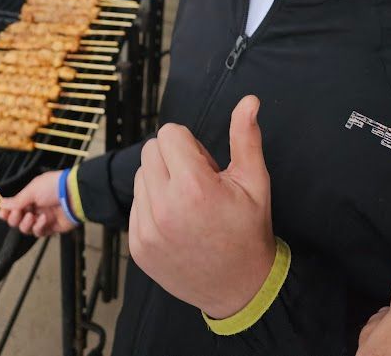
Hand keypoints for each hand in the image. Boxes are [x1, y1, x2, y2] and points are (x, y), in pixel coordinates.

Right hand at [0, 170, 77, 236]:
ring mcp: (42, 218)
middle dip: (14, 218)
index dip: (6, 212)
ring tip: (32, 216)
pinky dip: (38, 226)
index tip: (4, 213)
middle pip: (16, 220)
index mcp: (30, 196)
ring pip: (25, 228)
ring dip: (26, 223)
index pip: (13, 207)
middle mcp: (34, 207)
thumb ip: (17, 200)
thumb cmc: (55, 187)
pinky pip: (38, 232)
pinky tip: (44, 219)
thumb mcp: (33, 190)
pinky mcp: (50, 228)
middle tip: (19, 213)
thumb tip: (2, 203)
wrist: (74, 195)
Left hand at [129, 95, 275, 318]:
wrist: (241, 290)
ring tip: (187, 204)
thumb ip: (246, 137)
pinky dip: (152, 206)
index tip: (206, 165)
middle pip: (151, 150)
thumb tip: (249, 100)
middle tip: (197, 182)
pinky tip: (177, 222)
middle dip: (173, 158)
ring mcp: (147, 230)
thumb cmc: (249, 232)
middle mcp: (165, 208)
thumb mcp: (255, 181)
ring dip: (160, 181)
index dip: (190, 144)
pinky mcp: (137, 247)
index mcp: (193, 187)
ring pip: (140, 176)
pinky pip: (135, 204)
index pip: (169, 133)